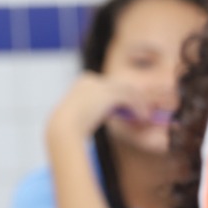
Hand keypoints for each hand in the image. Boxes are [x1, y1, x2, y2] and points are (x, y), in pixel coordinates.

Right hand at [46, 72, 165, 140]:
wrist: (63, 128)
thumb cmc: (67, 128)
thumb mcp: (79, 115)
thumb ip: (93, 110)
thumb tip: (104, 114)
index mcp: (82, 82)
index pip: (108, 86)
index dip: (119, 97)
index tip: (126, 109)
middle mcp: (91, 79)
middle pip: (119, 85)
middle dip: (131, 98)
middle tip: (139, 111)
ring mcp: (100, 84)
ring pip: (126, 90)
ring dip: (138, 103)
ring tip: (144, 116)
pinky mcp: (108, 93)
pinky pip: (129, 98)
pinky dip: (138, 108)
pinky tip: (142, 118)